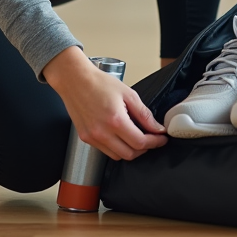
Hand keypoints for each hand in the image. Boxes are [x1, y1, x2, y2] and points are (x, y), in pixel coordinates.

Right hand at [42, 47, 166, 160]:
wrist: (75, 80)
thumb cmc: (99, 83)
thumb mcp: (128, 94)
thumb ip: (144, 114)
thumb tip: (157, 128)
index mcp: (115, 120)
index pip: (140, 142)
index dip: (155, 142)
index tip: (162, 139)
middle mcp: (102, 133)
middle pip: (130, 154)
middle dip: (145, 148)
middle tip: (152, 139)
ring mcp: (92, 137)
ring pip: (117, 156)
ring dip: (130, 150)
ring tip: (136, 137)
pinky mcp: (85, 138)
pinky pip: (105, 151)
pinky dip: (116, 148)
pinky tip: (120, 137)